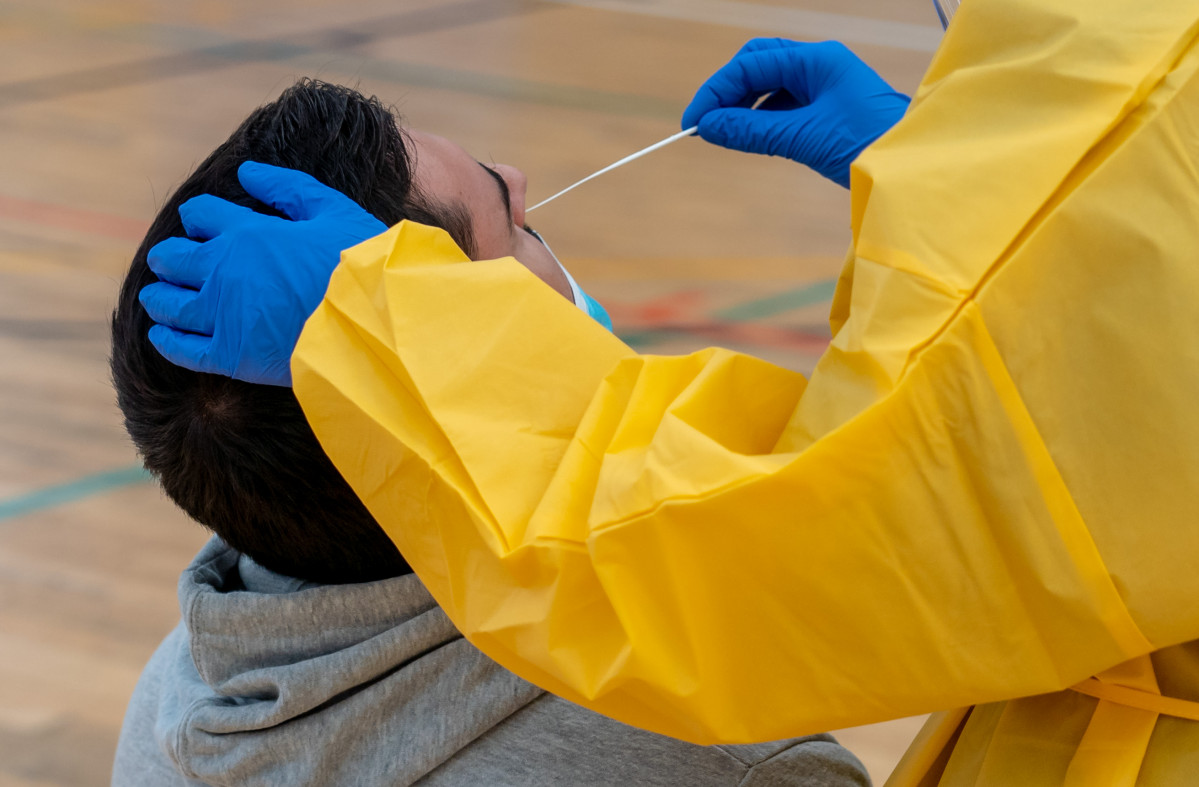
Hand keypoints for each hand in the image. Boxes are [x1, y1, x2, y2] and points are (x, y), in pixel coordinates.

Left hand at [139, 161, 385, 385]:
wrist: (373, 324)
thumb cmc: (360, 264)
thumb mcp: (332, 211)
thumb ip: (287, 188)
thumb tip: (246, 171)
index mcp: (246, 233)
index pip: (201, 215)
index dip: (199, 218)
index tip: (202, 225)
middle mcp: (223, 271)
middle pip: (174, 258)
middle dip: (170, 257)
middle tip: (170, 262)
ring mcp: (222, 315)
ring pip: (169, 304)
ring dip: (159, 297)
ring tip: (157, 297)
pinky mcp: (231, 355)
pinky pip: (183, 349)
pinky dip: (166, 341)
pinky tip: (162, 335)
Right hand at [681, 39, 909, 186]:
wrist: (913, 172)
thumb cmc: (868, 146)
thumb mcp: (803, 139)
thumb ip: (752, 131)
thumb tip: (707, 127)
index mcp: (817, 60)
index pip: (751, 64)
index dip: (717, 92)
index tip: (694, 123)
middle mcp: (821, 66)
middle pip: (759, 64)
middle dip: (729, 91)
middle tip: (706, 123)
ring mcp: (827, 86)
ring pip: (771, 86)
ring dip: (745, 107)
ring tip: (726, 134)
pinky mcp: (829, 110)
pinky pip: (786, 107)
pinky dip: (764, 119)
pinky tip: (754, 138)